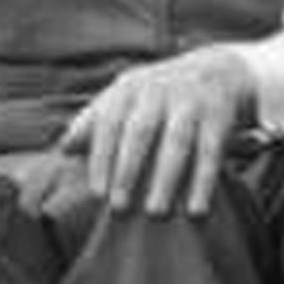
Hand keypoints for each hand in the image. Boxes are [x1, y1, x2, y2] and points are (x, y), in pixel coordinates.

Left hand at [59, 44, 257, 214]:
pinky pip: (210, 153)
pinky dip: (203, 182)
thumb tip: (63, 148)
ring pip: (176, 143)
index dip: (102, 157)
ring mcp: (191, 102)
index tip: (97, 193)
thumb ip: (95, 121)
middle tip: (119, 208)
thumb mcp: (127, 98)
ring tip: (156, 213)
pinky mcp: (219, 116)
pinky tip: (195, 210)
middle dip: (128, 170)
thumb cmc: (159, 96)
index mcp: (129, 88)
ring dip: (165, 180)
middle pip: (140, 132)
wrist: (220, 71)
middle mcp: (159, 90)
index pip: (109, 122)